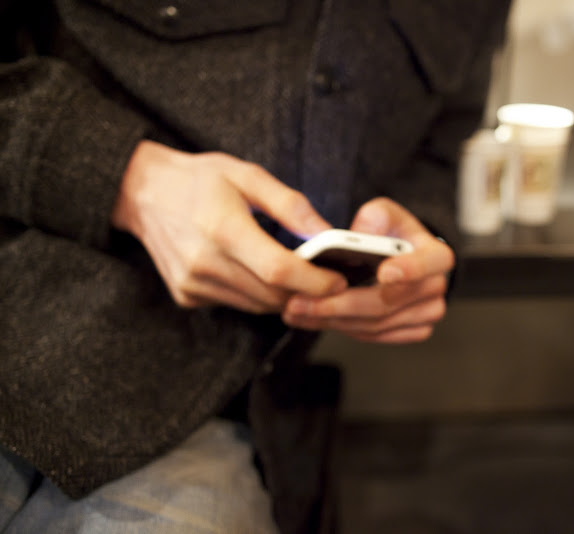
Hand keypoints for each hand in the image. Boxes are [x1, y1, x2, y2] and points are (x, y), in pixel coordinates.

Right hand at [111, 140, 347, 312]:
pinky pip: (236, 303)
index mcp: (223, 228)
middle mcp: (204, 262)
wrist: (142, 192)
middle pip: (272, 293)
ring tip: (301, 276)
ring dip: (283, 296)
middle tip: (329, 279)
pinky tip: (258, 273)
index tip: (339, 280)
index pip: (278, 269)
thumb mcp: (248, 175)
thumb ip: (290, 205)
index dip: (315, 280)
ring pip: (256, 305)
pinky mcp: (186, 295)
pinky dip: (255, 294)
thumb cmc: (200, 180)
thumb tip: (326, 232)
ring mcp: (192, 283)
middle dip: (306, 291)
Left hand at [282, 197, 454, 342]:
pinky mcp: (410, 331)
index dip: (410, 269)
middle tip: (302, 300)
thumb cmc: (389, 232)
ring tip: (296, 309)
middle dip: (341, 303)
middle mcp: (436, 287)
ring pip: (375, 324)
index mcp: (436, 255)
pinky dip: (340, 328)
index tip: (384, 272)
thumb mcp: (383, 213)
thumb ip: (375, 217)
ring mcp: (425, 314)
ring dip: (332, 320)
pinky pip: (373, 335)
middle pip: (388, 302)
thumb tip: (362, 235)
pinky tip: (312, 319)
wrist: (396, 258)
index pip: (432, 262)